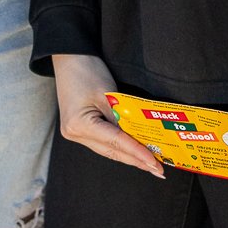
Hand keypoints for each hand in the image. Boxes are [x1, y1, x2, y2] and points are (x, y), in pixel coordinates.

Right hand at [52, 54, 163, 177]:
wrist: (69, 57)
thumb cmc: (87, 70)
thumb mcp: (107, 94)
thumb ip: (122, 118)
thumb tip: (138, 139)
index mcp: (79, 124)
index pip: (116, 142)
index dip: (137, 153)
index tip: (155, 164)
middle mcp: (75, 133)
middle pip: (111, 151)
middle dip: (135, 160)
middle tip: (158, 170)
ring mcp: (74, 132)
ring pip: (107, 149)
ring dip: (128, 156)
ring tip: (149, 164)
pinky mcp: (78, 128)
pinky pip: (102, 141)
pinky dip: (119, 146)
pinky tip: (133, 151)